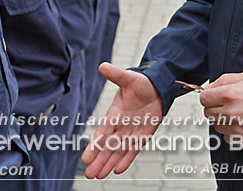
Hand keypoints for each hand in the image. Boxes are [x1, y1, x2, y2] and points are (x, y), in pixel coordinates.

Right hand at [81, 62, 162, 178]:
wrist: (156, 87)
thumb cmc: (140, 82)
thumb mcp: (128, 78)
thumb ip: (116, 74)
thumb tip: (102, 66)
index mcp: (114, 113)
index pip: (103, 132)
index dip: (95, 145)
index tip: (86, 157)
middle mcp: (120, 125)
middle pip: (107, 146)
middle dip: (98, 160)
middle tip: (88, 174)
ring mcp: (131, 131)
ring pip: (118, 151)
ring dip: (108, 163)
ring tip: (98, 176)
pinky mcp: (143, 135)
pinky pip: (133, 150)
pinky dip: (126, 159)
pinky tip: (118, 170)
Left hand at [200, 72, 242, 143]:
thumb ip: (223, 80)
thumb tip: (210, 87)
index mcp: (229, 94)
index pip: (204, 98)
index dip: (209, 96)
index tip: (214, 97)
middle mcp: (230, 112)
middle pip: (208, 113)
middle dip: (215, 108)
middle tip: (228, 104)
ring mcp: (235, 128)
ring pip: (216, 126)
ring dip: (223, 120)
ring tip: (238, 114)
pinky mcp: (241, 140)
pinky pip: (226, 137)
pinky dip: (231, 132)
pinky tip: (241, 124)